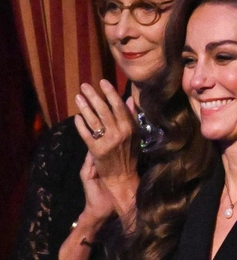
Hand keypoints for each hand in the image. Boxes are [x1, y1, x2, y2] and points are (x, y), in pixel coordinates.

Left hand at [74, 80, 139, 219]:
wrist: (122, 177)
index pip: (119, 106)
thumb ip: (131, 117)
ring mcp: (108, 142)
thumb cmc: (129, 155)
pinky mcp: (97, 151)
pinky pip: (86, 134)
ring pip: (94, 120)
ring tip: (78, 97)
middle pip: (104, 110)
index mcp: (130, 128)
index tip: (102, 82)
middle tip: (84, 86)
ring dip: (85, 107)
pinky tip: (77, 117)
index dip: (110, 93)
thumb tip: (129, 99)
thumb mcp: (135, 134)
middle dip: (94, 96)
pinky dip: (81, 125)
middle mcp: (119, 133)